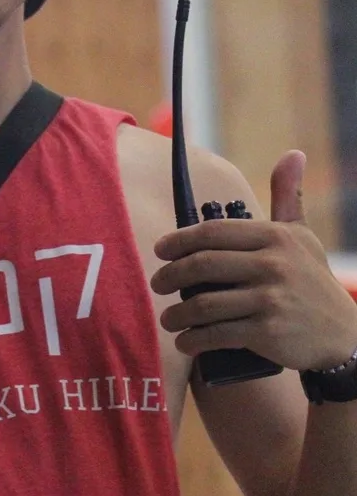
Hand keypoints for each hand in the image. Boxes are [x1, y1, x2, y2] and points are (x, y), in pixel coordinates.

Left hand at [151, 151, 356, 371]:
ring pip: (204, 303)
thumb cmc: (313, 281)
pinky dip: (195, 339)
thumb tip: (293, 154)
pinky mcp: (267, 331)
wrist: (343, 336)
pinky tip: (185, 341)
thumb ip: (289, 197)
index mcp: (274, 236)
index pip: (213, 232)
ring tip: (168, 318)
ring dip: (177, 313)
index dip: (179, 240)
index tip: (160, 250)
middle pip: (202, 265)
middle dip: (170, 276)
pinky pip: (218, 334)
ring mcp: (270, 298)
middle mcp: (272, 264)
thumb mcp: (303, 236)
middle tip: (156, 284)